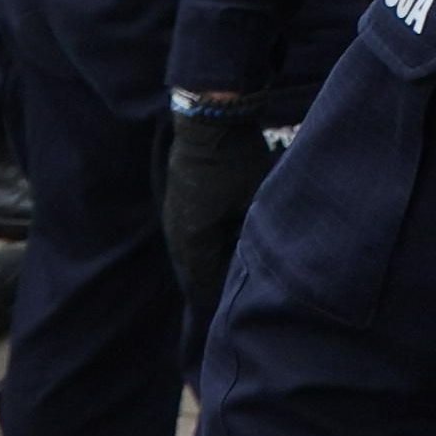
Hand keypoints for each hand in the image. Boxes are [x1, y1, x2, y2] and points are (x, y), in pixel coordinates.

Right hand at [163, 98, 274, 299]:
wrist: (210, 120)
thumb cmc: (235, 162)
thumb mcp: (252, 201)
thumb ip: (252, 233)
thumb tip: (260, 256)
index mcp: (191, 238)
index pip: (201, 282)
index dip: (216, 299)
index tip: (230, 315)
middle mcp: (177, 231)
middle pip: (193, 271)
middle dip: (211, 286)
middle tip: (228, 303)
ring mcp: (175, 215)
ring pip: (191, 253)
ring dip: (208, 266)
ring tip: (226, 280)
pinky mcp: (181, 201)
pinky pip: (191, 235)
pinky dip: (205, 247)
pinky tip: (222, 248)